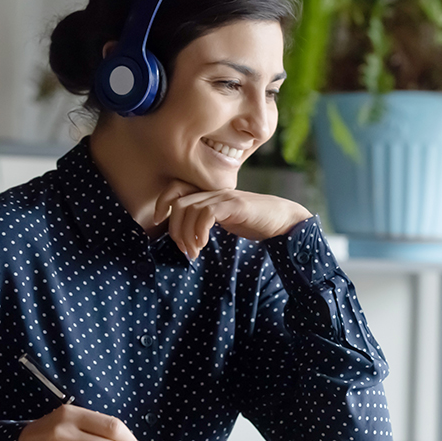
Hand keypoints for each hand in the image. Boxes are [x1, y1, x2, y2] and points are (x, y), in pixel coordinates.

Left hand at [153, 180, 311, 258]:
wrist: (283, 219)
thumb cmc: (254, 222)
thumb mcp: (225, 219)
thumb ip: (207, 220)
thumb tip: (186, 236)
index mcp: (210, 193)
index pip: (176, 188)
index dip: (161, 202)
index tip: (158, 221)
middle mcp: (214, 191)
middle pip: (178, 203)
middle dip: (174, 229)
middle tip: (184, 249)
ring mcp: (225, 197)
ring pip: (189, 209)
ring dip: (186, 235)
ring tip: (194, 252)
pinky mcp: (235, 205)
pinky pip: (207, 214)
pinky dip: (199, 231)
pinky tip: (203, 244)